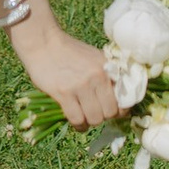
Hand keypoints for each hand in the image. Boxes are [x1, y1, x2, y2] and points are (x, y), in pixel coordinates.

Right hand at [10, 0, 121, 130]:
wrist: (44, 43)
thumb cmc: (69, 51)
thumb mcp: (94, 58)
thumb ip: (106, 75)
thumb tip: (118, 98)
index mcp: (108, 67)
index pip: (125, 97)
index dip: (121, 109)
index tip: (115, 111)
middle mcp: (98, 77)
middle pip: (110, 112)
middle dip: (105, 117)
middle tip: (96, 113)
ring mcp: (81, 86)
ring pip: (95, 118)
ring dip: (91, 122)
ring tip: (85, 117)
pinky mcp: (64, 93)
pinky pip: (77, 119)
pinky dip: (79, 125)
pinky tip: (78, 122)